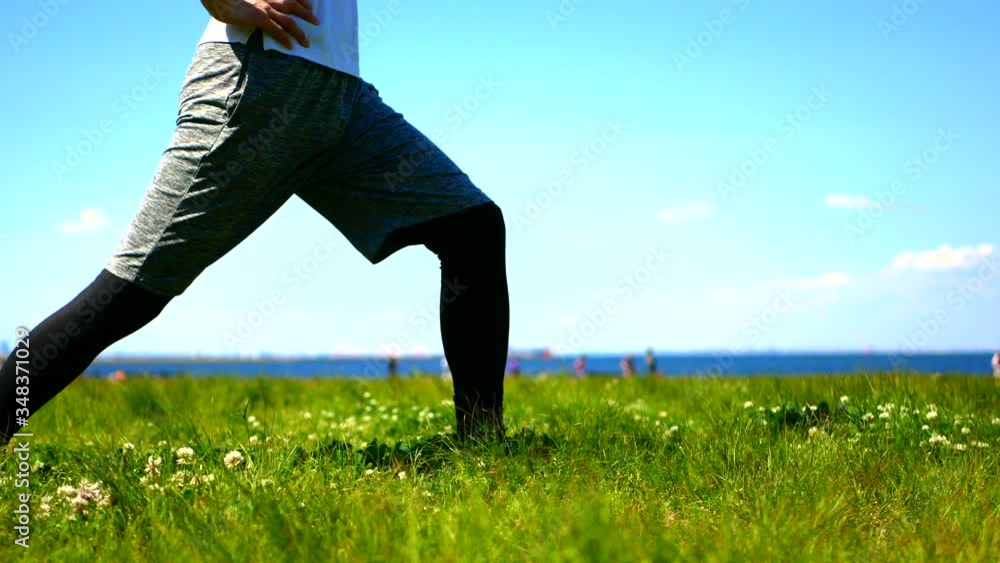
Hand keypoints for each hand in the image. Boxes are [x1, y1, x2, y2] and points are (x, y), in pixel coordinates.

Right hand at [202, 0, 319, 49]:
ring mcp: (266, 8)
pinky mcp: (261, 17)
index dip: (301, 0)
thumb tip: (261, 7)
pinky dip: (285, 39)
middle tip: (316, 21)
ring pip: (289, 21)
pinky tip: (291, 46)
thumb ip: (257, 0)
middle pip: (294, 5)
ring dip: (300, 32)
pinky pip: (277, 30)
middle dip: (307, 14)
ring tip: (307, 43)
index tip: (310, 5)